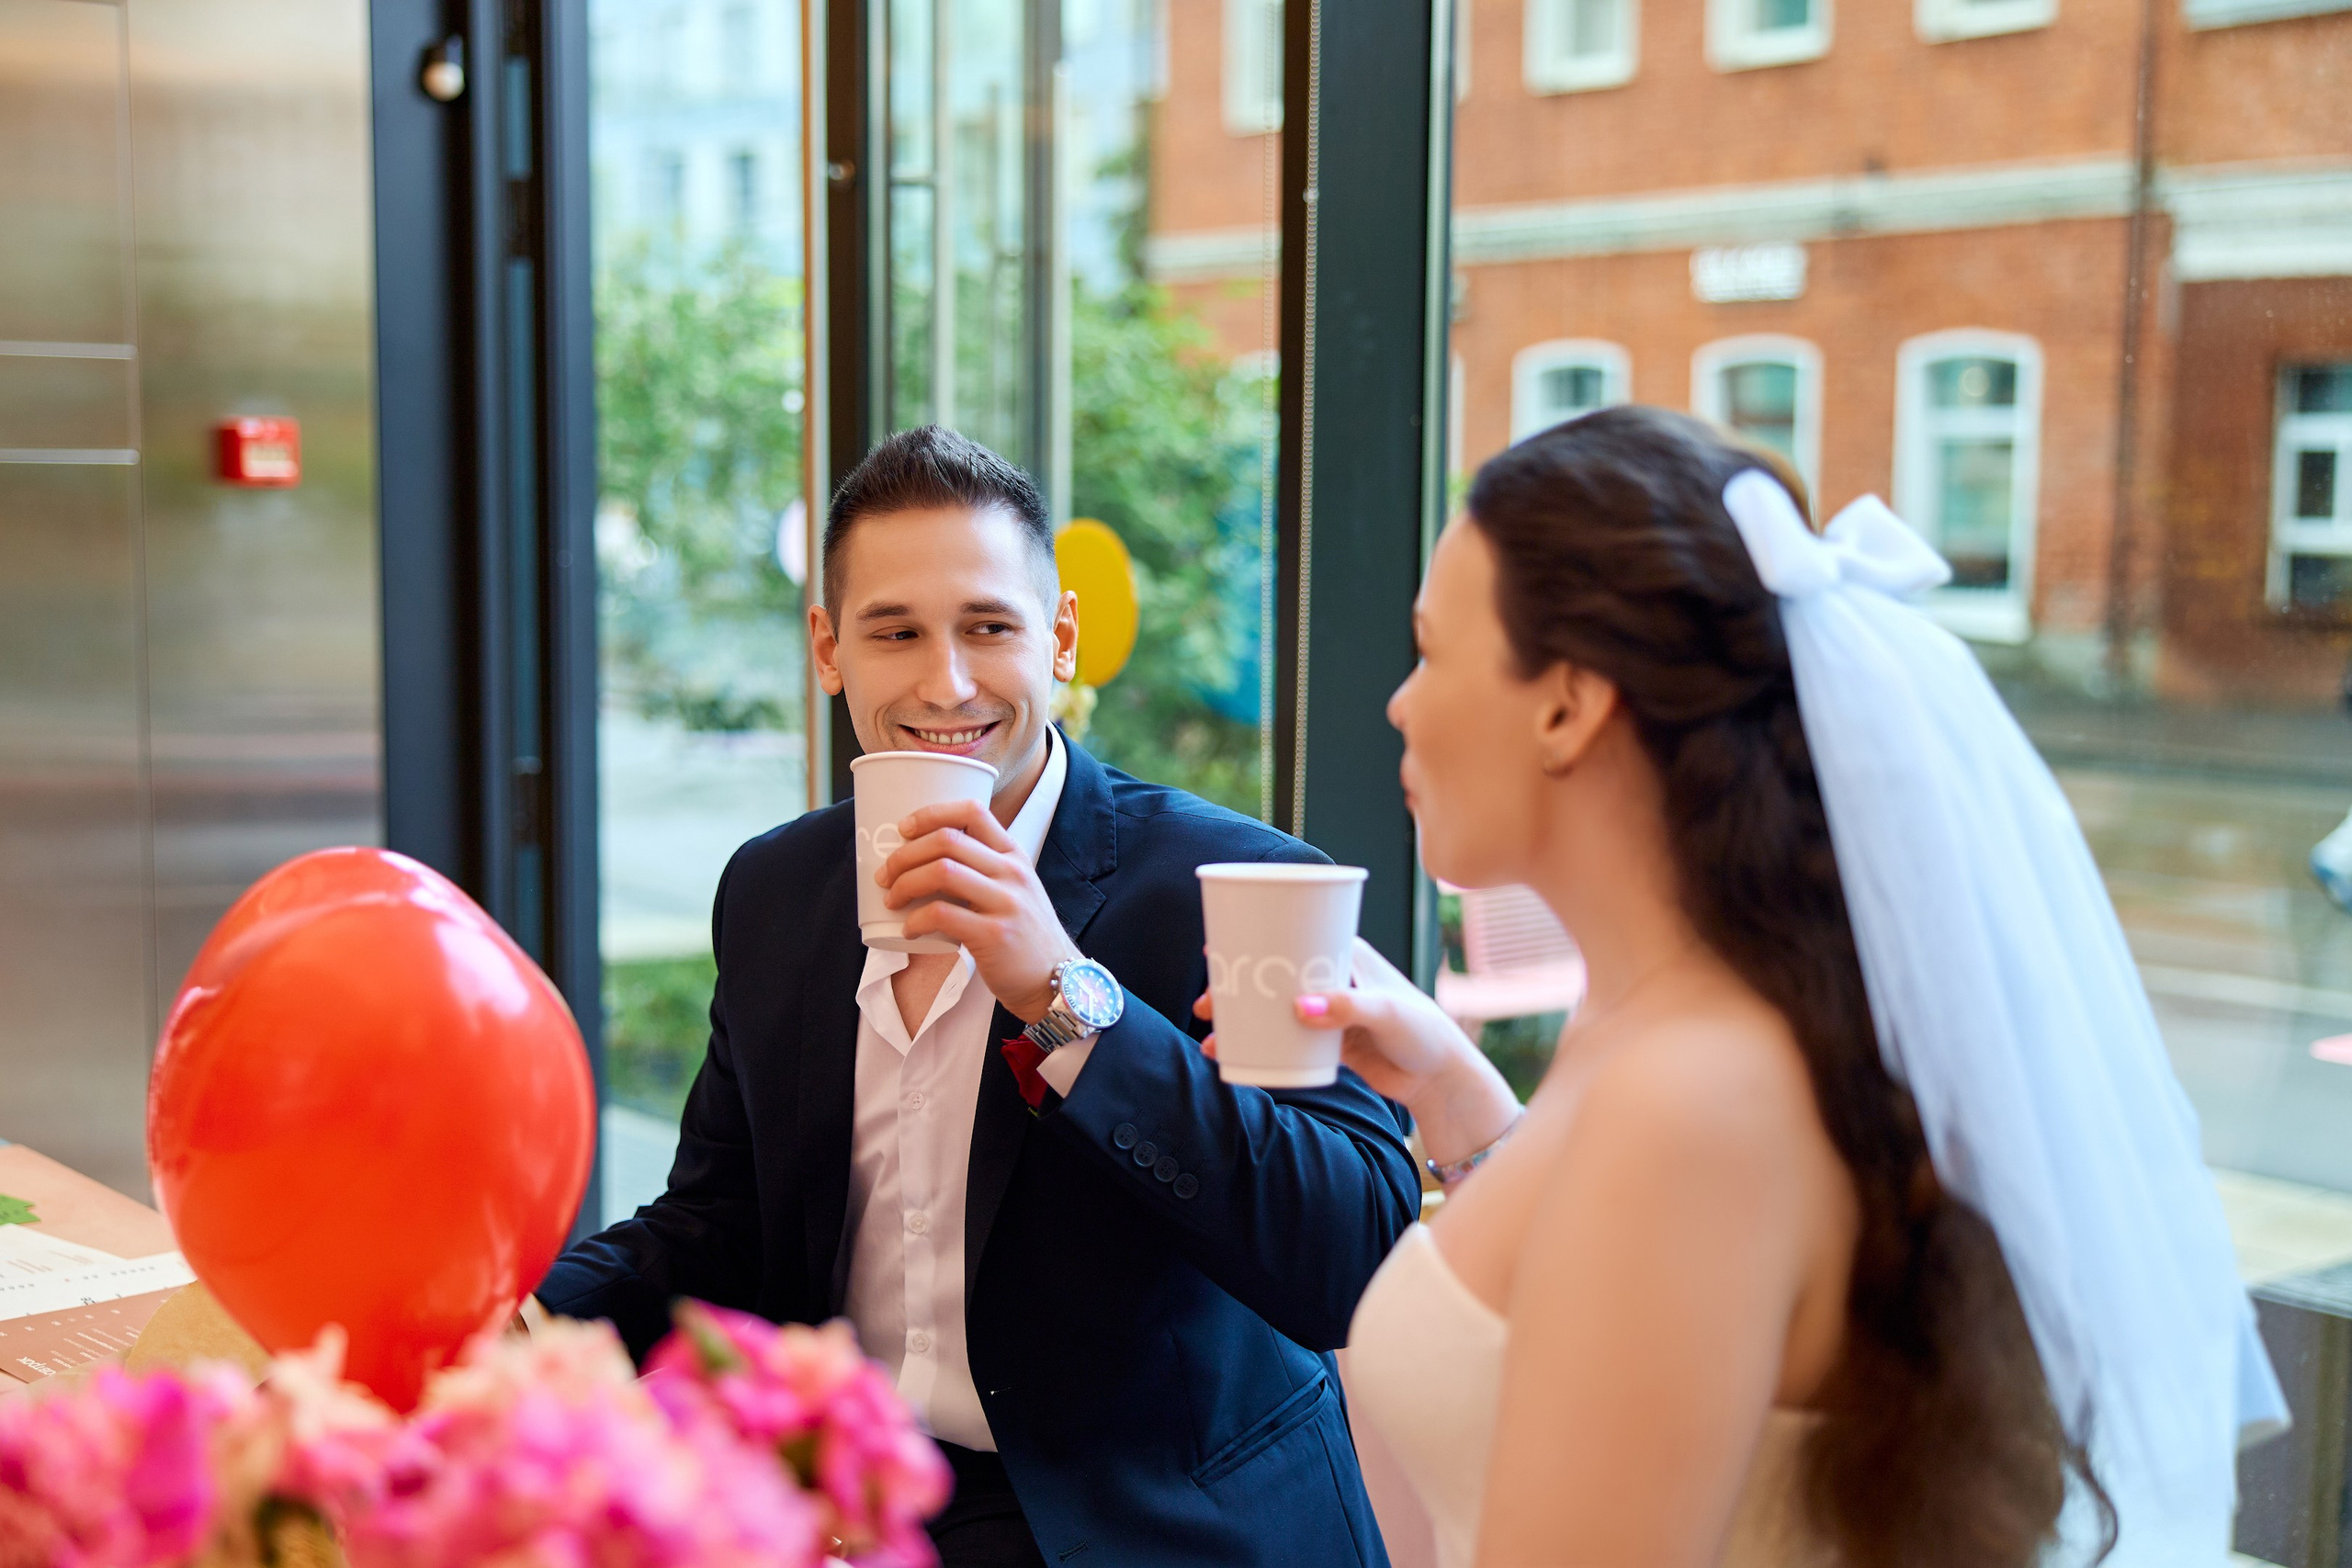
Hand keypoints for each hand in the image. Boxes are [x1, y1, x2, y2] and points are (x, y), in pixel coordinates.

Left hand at [879, 798, 1076, 1022]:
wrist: (1055, 980)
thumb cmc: (1025, 936)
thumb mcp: (1016, 890)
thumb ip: (986, 871)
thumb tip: (929, 862)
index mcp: (1014, 855)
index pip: (973, 811)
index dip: (932, 813)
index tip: (905, 829)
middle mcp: (1012, 872)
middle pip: (947, 840)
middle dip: (905, 854)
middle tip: (886, 874)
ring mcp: (1005, 902)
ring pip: (941, 871)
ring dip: (904, 883)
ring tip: (892, 900)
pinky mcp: (993, 935)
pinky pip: (941, 914)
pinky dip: (915, 921)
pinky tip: (909, 931)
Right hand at [1193, 938, 1518, 1162]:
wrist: (1442, 1080)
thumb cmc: (1425, 1032)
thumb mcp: (1387, 1011)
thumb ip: (1347, 1007)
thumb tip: (1298, 1007)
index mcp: (1346, 955)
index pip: (1292, 938)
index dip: (1252, 941)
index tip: (1216, 949)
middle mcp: (1332, 980)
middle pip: (1272, 976)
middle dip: (1235, 986)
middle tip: (1205, 1003)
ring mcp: (1328, 1013)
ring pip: (1274, 1011)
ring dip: (1242, 1020)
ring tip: (1212, 1036)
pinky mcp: (1329, 1045)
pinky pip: (1285, 1044)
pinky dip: (1260, 1049)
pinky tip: (1235, 1058)